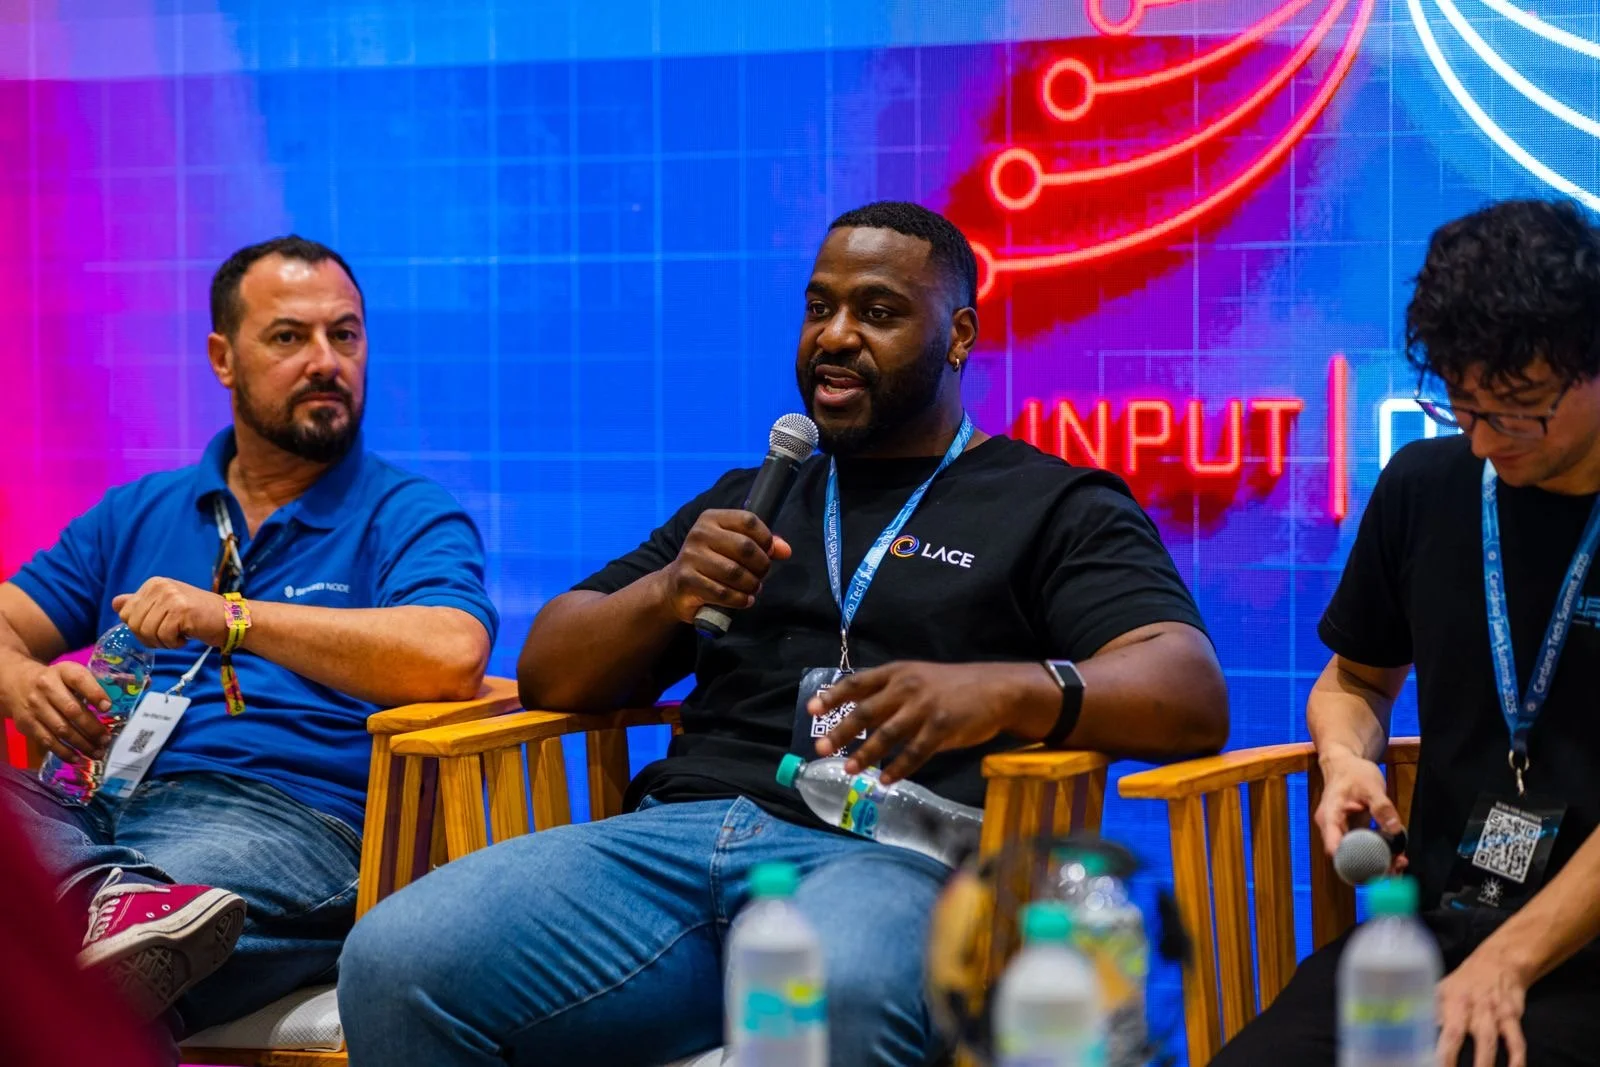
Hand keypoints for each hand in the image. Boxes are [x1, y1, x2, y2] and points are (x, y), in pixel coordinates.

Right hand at [2, 660, 112, 761]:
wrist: (17, 683)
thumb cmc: (55, 681)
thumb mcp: (71, 674)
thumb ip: (89, 687)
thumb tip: (108, 709)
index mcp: (63, 672)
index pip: (79, 680)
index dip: (95, 694)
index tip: (108, 708)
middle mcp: (46, 688)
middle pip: (72, 710)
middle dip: (92, 728)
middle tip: (106, 739)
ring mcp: (35, 707)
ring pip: (61, 729)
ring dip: (82, 744)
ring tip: (97, 752)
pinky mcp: (27, 724)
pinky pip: (47, 741)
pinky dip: (64, 752)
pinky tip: (78, 758)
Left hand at [112, 577, 229, 648]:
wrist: (230, 619)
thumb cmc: (198, 616)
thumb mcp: (165, 606)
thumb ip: (140, 604)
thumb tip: (115, 603)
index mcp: (153, 583)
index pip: (125, 614)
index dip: (140, 628)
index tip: (160, 626)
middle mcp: (160, 586)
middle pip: (134, 624)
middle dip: (150, 637)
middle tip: (170, 635)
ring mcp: (171, 597)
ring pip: (147, 632)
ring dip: (163, 642)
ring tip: (178, 635)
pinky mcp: (181, 611)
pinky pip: (164, 637)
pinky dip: (174, 644)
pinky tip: (187, 636)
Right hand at [658, 510, 791, 624]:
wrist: (676, 587)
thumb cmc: (711, 563)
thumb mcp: (733, 548)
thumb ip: (761, 545)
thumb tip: (785, 550)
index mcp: (712, 518)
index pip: (748, 520)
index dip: (766, 539)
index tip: (769, 553)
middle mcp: (699, 533)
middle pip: (745, 547)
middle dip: (761, 565)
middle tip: (761, 576)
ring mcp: (690, 557)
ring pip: (735, 572)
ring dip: (751, 585)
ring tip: (753, 589)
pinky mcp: (687, 580)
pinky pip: (723, 592)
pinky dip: (739, 599)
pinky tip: (744, 600)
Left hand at [809, 661, 1043, 783]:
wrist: (995, 689)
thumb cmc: (951, 687)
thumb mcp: (917, 680)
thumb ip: (889, 697)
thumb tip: (856, 720)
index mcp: (897, 673)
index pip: (857, 683)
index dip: (833, 695)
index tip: (811, 709)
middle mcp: (907, 687)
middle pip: (865, 711)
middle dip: (841, 732)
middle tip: (821, 749)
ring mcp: (924, 707)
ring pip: (887, 735)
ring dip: (866, 755)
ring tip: (849, 771)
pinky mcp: (942, 727)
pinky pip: (915, 753)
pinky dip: (898, 768)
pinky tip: (886, 781)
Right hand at [1314, 749, 1405, 864]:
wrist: (1345, 764)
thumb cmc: (1353, 772)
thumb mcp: (1370, 786)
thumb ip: (1382, 807)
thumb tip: (1395, 830)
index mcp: (1329, 817)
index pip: (1334, 846)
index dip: (1350, 861)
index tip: (1372, 870)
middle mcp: (1332, 829)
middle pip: (1347, 856)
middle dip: (1370, 867)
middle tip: (1395, 868)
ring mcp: (1342, 832)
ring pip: (1356, 856)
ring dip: (1377, 863)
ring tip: (1400, 863)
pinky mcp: (1352, 832)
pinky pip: (1363, 848)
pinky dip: (1378, 854)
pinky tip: (1395, 856)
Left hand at [1436, 944, 1528, 1066]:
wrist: (1499, 962)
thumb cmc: (1466, 981)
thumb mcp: (1444, 988)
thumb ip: (1433, 1010)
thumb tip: (1415, 1028)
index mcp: (1448, 1000)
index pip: (1436, 1025)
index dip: (1435, 1045)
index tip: (1430, 1062)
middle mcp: (1467, 1005)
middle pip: (1457, 1033)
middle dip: (1450, 1056)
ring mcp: (1491, 1012)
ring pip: (1487, 1040)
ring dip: (1484, 1062)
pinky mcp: (1512, 1016)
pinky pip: (1516, 1040)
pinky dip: (1517, 1058)